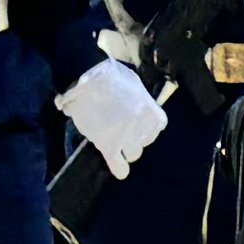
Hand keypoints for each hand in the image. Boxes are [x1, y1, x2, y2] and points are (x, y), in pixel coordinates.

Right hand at [57, 57, 165, 175]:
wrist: (86, 75)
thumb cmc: (109, 75)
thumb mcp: (134, 84)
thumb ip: (140, 101)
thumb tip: (139, 110)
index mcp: (151, 111)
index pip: (157, 127)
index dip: (145, 126)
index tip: (135, 123)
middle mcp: (143, 126)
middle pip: (144, 141)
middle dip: (133, 137)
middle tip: (118, 128)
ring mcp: (127, 137)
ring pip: (133, 154)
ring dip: (124, 149)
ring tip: (111, 139)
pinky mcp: (109, 145)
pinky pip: (119, 166)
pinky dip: (119, 168)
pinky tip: (119, 169)